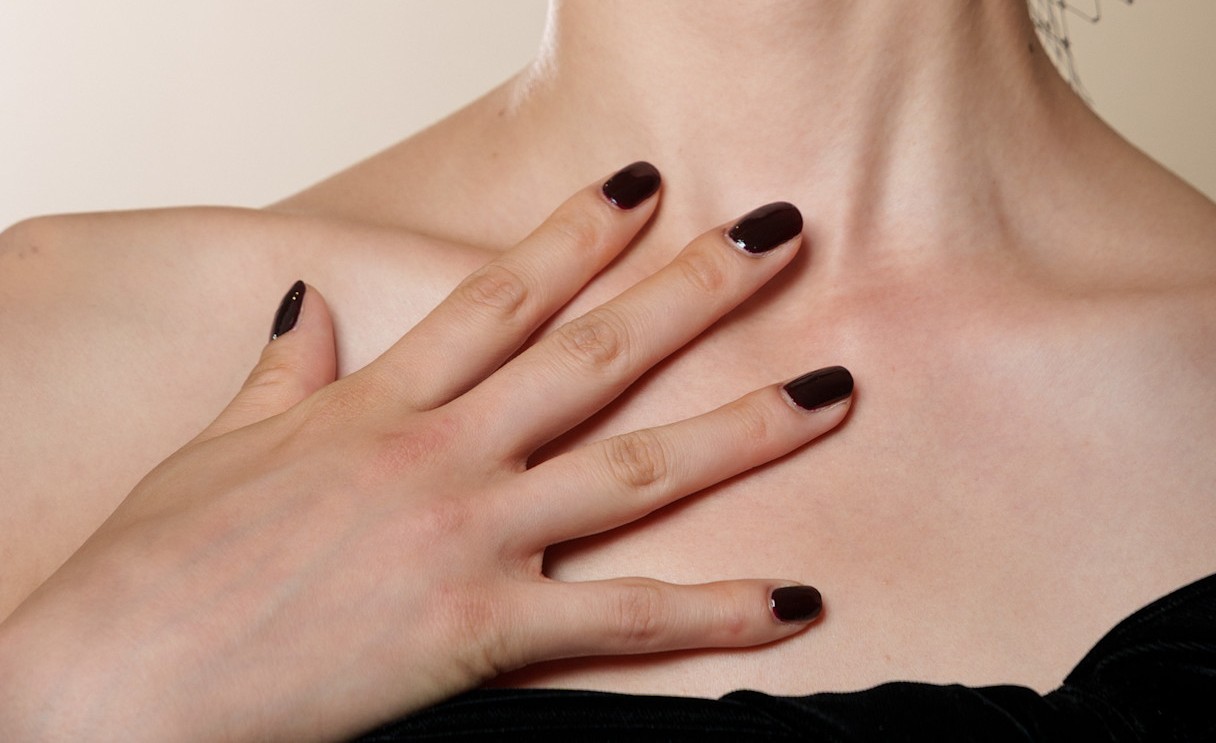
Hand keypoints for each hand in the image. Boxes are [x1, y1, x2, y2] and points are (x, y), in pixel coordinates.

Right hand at [0, 163, 851, 740]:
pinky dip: (714, 611)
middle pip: (596, 354)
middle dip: (696, 286)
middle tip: (780, 234)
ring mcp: (468, 537)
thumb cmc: (158, 566)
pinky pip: (621, 619)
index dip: (579, 230)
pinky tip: (793, 599)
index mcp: (380, 402)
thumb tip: (307, 303)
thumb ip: (283, 370)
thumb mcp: (218, 447)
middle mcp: (442, 455)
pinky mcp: (478, 630)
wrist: (109, 682)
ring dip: (743, 425)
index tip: (644, 182)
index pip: (502, 295)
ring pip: (635, 469)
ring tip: (832, 388)